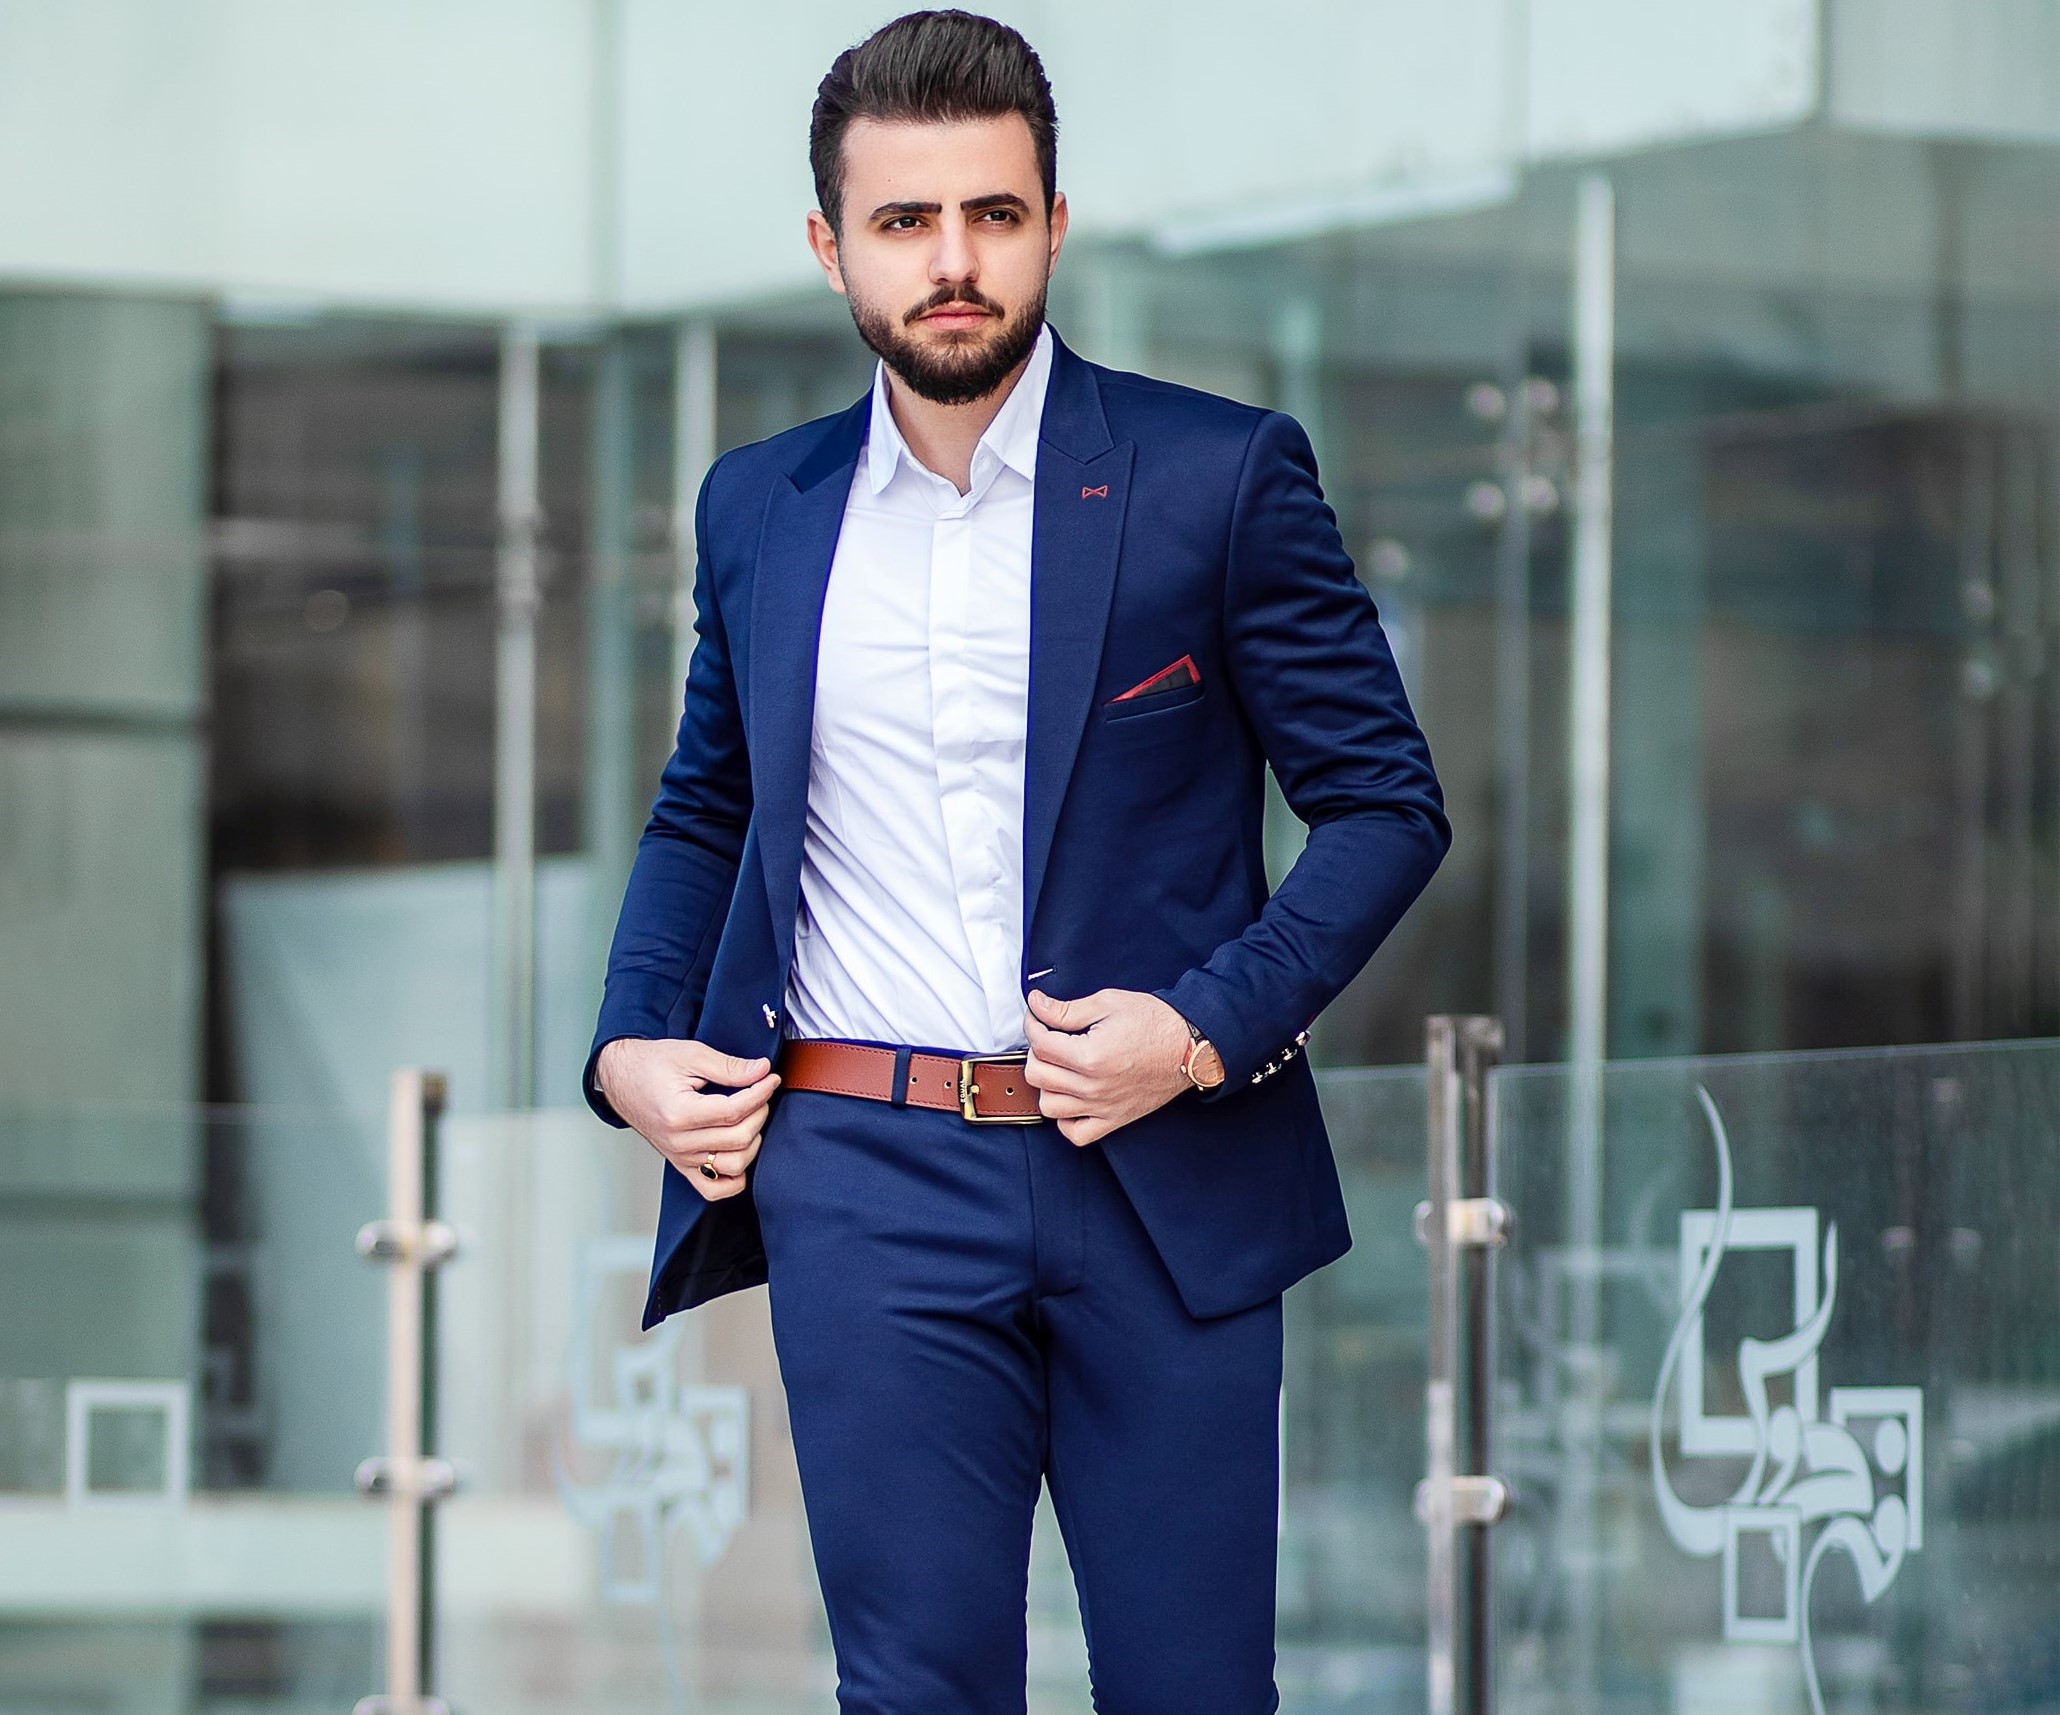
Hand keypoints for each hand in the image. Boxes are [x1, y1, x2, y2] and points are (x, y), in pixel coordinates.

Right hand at [596, 1038, 779, 1201]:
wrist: (622, 1078)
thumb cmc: (651, 1065)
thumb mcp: (690, 1055)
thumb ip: (729, 1066)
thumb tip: (761, 1070)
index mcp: (678, 1114)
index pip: (734, 1112)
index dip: (760, 1094)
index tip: (770, 1079)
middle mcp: (679, 1142)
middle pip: (738, 1139)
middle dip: (759, 1112)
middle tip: (760, 1092)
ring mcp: (680, 1158)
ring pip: (734, 1166)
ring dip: (752, 1142)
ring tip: (750, 1118)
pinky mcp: (682, 1166)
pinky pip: (715, 1189)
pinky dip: (734, 1178)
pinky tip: (739, 1152)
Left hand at [1022, 988, 1193, 1145]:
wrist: (1190, 1047)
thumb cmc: (1155, 1022)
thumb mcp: (1108, 1003)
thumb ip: (1066, 1009)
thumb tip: (1035, 1004)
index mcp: (1090, 1055)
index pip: (1040, 1043)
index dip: (1033, 1024)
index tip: (1038, 1016)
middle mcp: (1093, 1086)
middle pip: (1037, 1075)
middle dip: (1036, 1051)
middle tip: (1049, 1038)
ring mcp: (1103, 1107)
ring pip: (1049, 1107)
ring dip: (1047, 1085)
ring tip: (1059, 1067)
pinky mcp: (1114, 1120)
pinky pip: (1075, 1133)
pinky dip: (1066, 1119)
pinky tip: (1071, 1098)